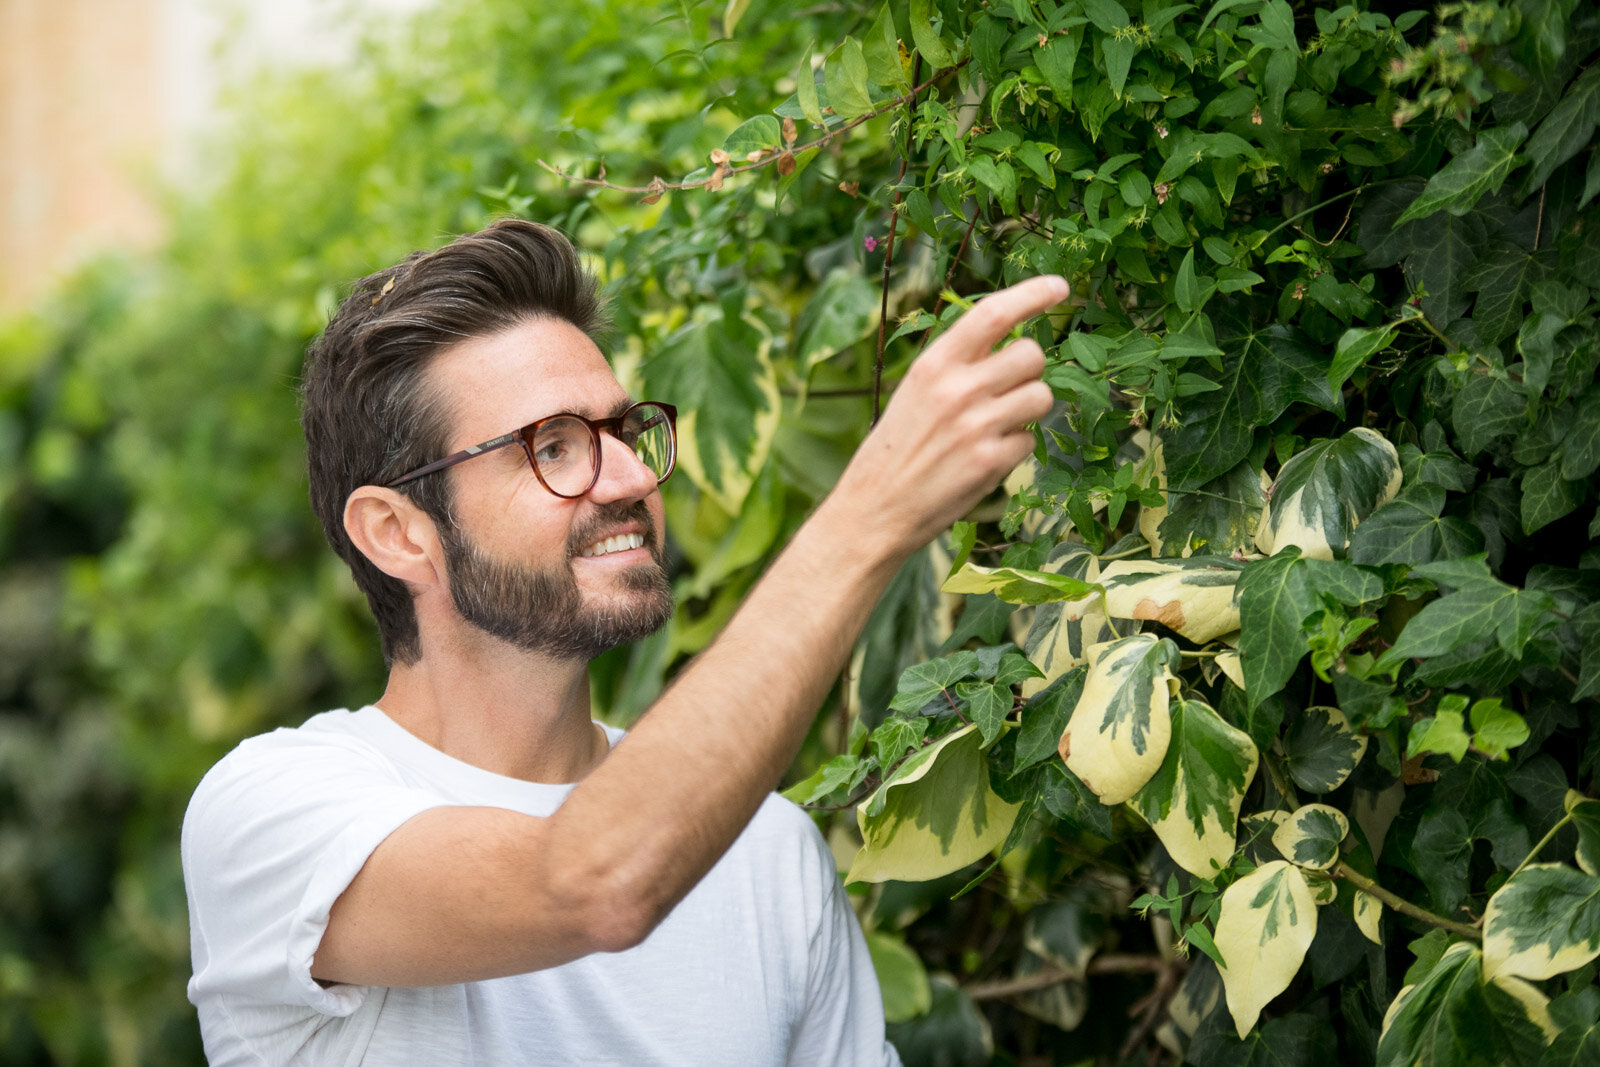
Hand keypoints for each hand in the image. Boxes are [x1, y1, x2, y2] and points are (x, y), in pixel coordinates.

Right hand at [832, 275, 1068, 555]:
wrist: (875, 508)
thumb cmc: (897, 447)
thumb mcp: (916, 391)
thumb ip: (958, 365)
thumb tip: (1011, 342)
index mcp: (934, 364)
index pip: (992, 313)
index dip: (1032, 294)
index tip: (1060, 287)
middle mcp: (957, 389)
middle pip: (1031, 355)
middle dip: (1030, 369)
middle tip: (1009, 388)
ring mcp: (977, 427)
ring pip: (1041, 397)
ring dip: (1028, 409)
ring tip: (995, 426)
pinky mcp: (990, 463)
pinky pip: (1030, 440)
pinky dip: (1015, 448)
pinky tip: (984, 458)